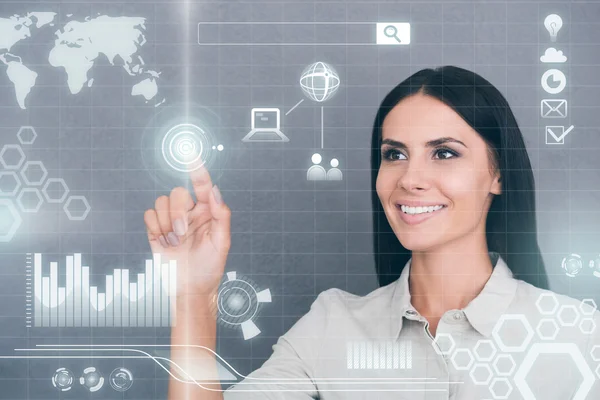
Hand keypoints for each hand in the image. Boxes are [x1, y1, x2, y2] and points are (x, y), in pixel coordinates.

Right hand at [143, 165, 230, 298]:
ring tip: (175, 242)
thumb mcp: (222, 242)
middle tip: (182, 233)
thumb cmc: (210, 267)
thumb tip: (216, 192)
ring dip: (167, 223)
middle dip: (177, 212)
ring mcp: (171, 220)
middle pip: (177, 192)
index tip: (190, 154)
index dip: (196, 168)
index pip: (202, 184)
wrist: (189, 289)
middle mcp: (189, 212)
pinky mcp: (156, 230)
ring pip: (161, 202)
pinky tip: (164, 242)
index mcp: (208, 211)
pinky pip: (149, 215)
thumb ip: (222, 215)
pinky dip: (155, 228)